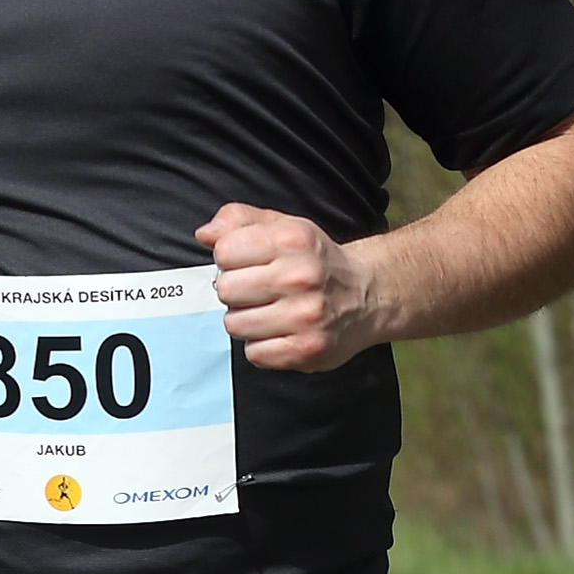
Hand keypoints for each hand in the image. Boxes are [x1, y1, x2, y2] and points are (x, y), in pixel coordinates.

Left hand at [196, 204, 382, 372]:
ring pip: (235, 324)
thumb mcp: (283, 226)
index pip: (224, 252)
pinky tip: (279, 332)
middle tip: (258, 291)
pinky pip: (254, 353)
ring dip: (246, 320)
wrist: (368, 295)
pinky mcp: (306, 349)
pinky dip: (261, 346)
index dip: (229, 259)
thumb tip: (205, 234)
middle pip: (226, 290)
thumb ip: (239, 221)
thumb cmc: (316, 260)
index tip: (247, 264)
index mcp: (292, 240)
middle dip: (236, 291)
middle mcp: (300, 277)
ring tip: (268, 312)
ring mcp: (305, 316)